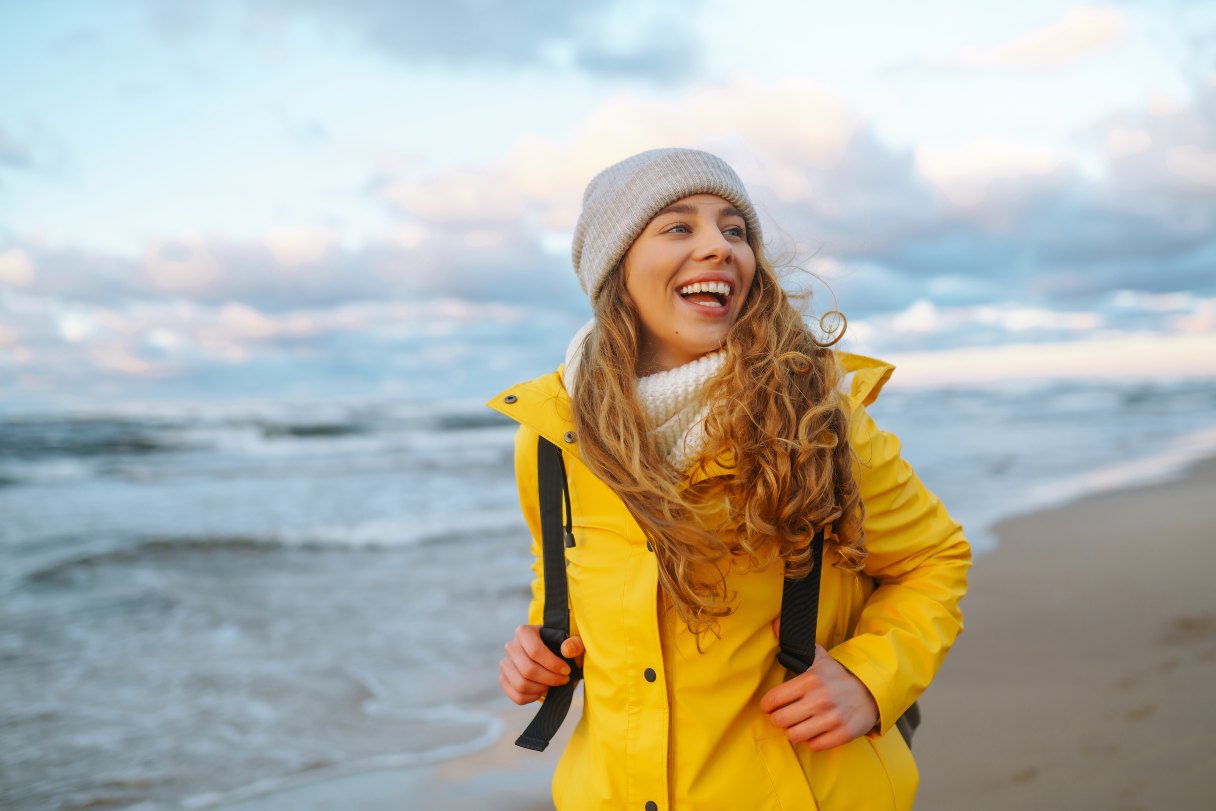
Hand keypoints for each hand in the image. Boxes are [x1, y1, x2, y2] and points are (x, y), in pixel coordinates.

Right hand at [498, 624, 584, 705]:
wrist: (551, 655)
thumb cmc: (562, 647)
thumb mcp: (573, 641)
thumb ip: (575, 643)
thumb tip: (566, 650)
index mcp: (524, 632)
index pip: (535, 651)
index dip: (553, 664)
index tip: (566, 670)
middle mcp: (511, 646)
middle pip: (527, 670)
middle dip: (549, 679)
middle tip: (563, 680)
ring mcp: (505, 664)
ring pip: (520, 684)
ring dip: (541, 689)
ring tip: (552, 685)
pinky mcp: (504, 679)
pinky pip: (516, 695)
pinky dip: (532, 697)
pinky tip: (542, 691)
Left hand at [761, 623, 878, 750]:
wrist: (872, 690)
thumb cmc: (839, 676)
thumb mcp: (819, 657)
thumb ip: (796, 644)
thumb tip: (776, 622)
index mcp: (810, 680)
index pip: (774, 699)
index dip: (767, 705)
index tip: (769, 706)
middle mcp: (820, 700)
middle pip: (781, 720)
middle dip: (778, 720)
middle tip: (782, 717)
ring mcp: (832, 718)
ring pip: (795, 735)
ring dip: (793, 732)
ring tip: (797, 725)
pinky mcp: (843, 734)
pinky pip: (815, 745)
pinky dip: (811, 741)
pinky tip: (814, 731)